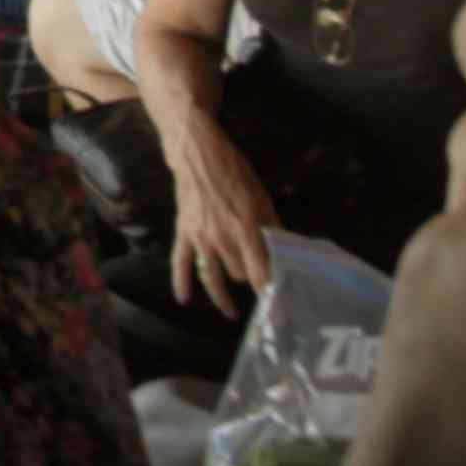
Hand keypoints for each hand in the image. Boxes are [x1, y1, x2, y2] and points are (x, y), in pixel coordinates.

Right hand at [167, 125, 278, 318]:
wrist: (197, 153)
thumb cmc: (234, 171)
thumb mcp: (261, 196)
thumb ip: (272, 226)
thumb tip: (285, 250)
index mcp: (245, 228)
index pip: (260, 272)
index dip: (270, 294)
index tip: (279, 312)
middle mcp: (222, 238)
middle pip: (239, 275)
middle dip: (250, 278)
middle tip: (258, 282)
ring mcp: (199, 237)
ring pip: (212, 277)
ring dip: (222, 297)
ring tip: (231, 313)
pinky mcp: (183, 232)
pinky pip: (180, 262)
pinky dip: (180, 282)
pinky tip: (183, 300)